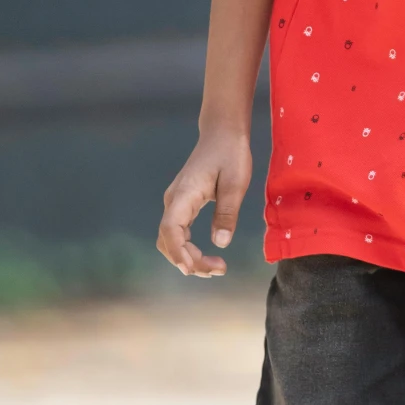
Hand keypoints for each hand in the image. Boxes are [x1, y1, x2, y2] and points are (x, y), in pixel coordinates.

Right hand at [156, 130, 253, 277]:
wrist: (222, 134)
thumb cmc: (231, 154)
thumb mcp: (236, 183)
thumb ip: (228, 212)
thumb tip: (220, 243)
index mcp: (185, 193)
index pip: (171, 227)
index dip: (178, 251)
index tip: (190, 269)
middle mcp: (174, 200)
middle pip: (168, 239)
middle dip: (188, 260)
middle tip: (218, 270)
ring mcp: (176, 203)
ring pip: (171, 239)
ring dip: (188, 257)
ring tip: (216, 268)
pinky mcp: (182, 206)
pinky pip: (178, 233)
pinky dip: (189, 249)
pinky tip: (206, 256)